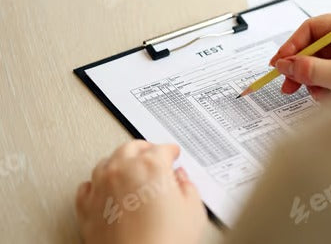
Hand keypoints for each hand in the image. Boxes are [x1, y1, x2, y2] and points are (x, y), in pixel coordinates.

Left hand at [75, 141, 205, 243]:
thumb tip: (181, 179)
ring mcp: (101, 188)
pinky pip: (87, 186)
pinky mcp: (86, 208)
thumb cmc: (164, 242)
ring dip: (120, 161)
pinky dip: (96, 183)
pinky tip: (103, 186)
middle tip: (153, 154)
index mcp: (151, 166)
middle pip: (131, 148)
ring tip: (129, 168)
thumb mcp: (193, 210)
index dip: (171, 151)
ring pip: (107, 162)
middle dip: (145, 149)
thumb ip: (188, 186)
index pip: (162, 148)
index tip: (173, 154)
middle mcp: (123, 171)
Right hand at [270, 14, 330, 100]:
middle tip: (290, 87)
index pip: (313, 28)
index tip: (279, 63)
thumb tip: (284, 65)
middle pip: (316, 50)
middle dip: (304, 70)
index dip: (293, 44)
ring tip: (329, 97)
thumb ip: (310, 70)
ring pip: (324, 68)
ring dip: (320, 84)